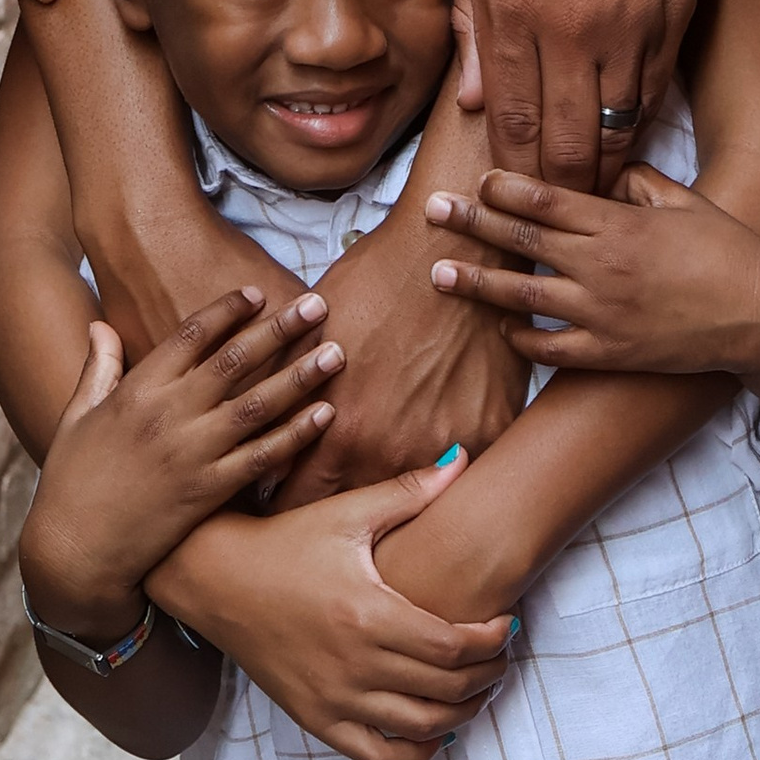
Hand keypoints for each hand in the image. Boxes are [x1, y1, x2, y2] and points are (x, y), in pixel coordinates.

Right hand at [18, 288, 348, 639]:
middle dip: (280, 329)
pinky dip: (295, 435)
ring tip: (334, 352)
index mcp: (137, 391)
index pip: (191, 335)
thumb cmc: (71, 482)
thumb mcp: (77, 416)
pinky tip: (324, 414)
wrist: (75, 551)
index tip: (257, 293)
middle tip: (318, 305)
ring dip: (299, 376)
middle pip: (234, 360)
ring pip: (257, 405)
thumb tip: (101, 325)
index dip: (227, 310)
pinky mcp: (208, 491)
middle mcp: (168, 415)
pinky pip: (261, 457)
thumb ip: (97, 367)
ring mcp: (191, 454)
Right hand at [153, 457, 517, 759]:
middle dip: (488, 675)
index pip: (453, 646)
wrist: (217, 579)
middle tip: (502, 655)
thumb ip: (410, 491)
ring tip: (478, 689)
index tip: (507, 624)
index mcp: (368, 614)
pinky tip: (435, 729)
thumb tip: (462, 459)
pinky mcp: (315, 719)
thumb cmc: (286, 542)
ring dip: (462, 714)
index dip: (492, 641)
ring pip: (421, 729)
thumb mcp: (347, 513)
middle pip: (447, 690)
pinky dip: (415, 751)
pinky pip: (377, 756)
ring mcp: (333, 700)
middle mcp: (353, 665)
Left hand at [266, 199, 529, 506]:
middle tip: (336, 501)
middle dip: (343, 512)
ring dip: (399, 484)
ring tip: (391, 473)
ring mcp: (448, 445)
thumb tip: (267, 447)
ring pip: (417, 496)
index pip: (298, 504)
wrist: (452, 246)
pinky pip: (466, 465)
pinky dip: (451, 457)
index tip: (285, 501)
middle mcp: (392, 451)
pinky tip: (441, 438)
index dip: (288, 505)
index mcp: (341, 432)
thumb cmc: (377, 280)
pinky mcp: (492, 428)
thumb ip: (292, 401)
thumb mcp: (317, 339)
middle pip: (357, 511)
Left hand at [425, 162, 759, 380]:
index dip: (506, 188)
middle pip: (524, 241)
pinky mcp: (612, 353)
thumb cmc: (729, 250)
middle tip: (433, 210)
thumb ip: (636, 182)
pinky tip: (501, 329)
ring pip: (525, 297)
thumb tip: (602, 172)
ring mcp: (604, 314)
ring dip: (479, 283)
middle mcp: (603, 267)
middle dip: (473, 223)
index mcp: (619, 223)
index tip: (477, 179)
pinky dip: (523, 340)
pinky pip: (553, 349)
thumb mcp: (683, 200)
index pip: (547, 199)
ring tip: (440, 274)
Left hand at [457, 0, 715, 189]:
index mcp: (515, 5)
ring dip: (598, 170)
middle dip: (554, 192)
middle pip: (562, 141)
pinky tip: (622, 148)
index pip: (510, 117)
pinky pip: (651, 93)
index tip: (504, 202)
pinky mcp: (673, 16)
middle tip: (547, 222)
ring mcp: (629, 25)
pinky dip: (635, 129)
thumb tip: (475, 98)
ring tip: (585, 200)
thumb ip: (474, 17)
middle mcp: (572, 26)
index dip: (508, 171)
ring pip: (612, 129)